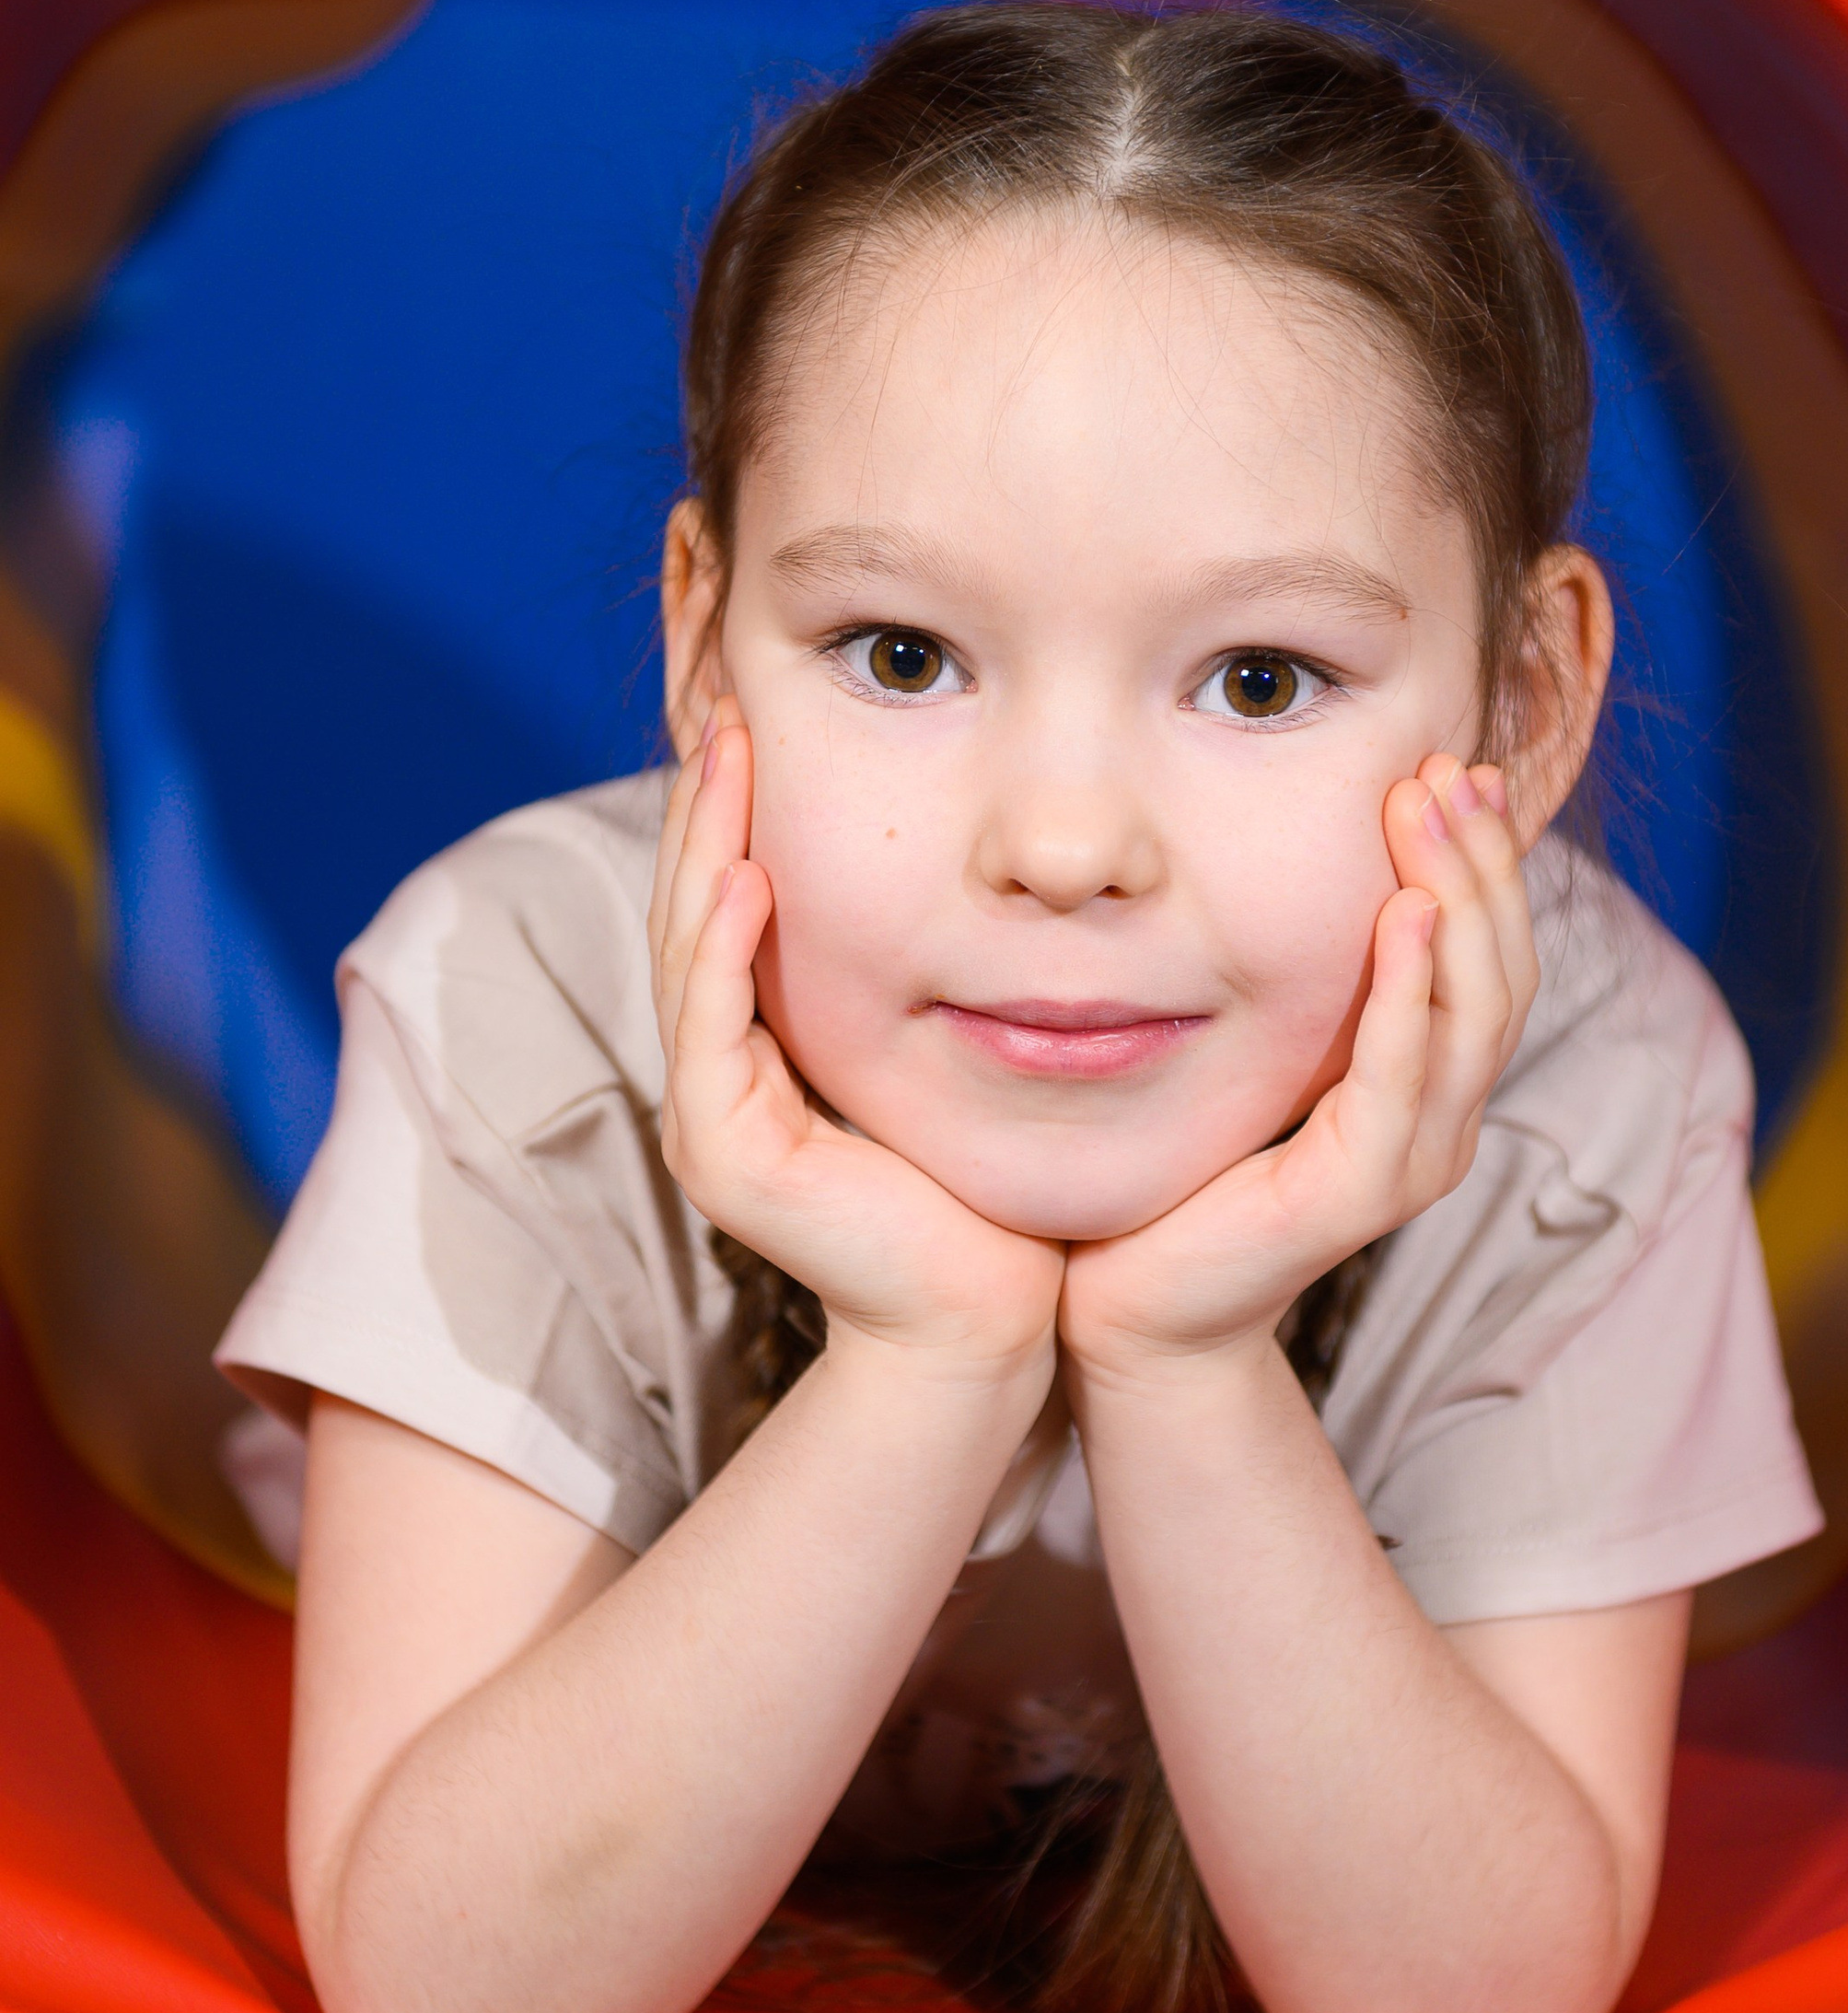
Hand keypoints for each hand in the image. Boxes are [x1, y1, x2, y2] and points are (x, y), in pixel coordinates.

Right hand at [650, 703, 1063, 1380]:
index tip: (758, 712)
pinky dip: (725, 948)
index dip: (733, 808)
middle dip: (707, 803)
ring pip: (690, 952)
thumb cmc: (984, 1178)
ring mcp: (712, 1116)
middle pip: (693, 909)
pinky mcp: (728, 1155)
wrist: (993, 1308)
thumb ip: (923, 961)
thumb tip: (964, 853)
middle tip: (726, 704)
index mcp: (758, 1043)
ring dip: (703, 848)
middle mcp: (720, 1073)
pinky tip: (746, 875)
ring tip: (724, 757)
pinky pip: (713, 1031)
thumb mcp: (944, 1037)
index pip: (729, 899)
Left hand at [1057, 754, 1537, 1386]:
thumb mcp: (1263, 1049)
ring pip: (1473, 1014)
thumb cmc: (1189, 1169)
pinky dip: (1412, 991)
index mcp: (1428, 1086)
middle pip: (1501, 972)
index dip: (1488, 862)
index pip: (1491, 957)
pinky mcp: (1359, 1191)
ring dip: (1458, 900)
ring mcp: (1411, 1159)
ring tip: (1432, 811)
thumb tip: (1307, 859)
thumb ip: (1305, 980)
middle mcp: (1441, 1121)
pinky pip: (1402, 1075)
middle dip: (1483, 861)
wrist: (1136, 1307)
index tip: (1463, 767)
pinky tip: (1403, 914)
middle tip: (1452, 766)